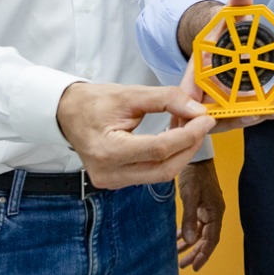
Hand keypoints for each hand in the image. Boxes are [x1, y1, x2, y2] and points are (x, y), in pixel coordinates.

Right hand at [55, 82, 213, 189]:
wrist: (67, 113)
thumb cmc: (93, 102)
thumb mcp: (130, 93)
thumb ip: (166, 99)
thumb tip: (197, 109)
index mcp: (108, 151)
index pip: (159, 149)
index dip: (188, 135)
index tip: (206, 119)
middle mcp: (108, 173)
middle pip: (163, 169)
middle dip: (189, 146)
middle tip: (203, 124)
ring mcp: (112, 182)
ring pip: (160, 174)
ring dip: (181, 152)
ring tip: (191, 128)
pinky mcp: (117, 181)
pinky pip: (151, 174)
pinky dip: (168, 157)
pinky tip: (176, 139)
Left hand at [176, 158, 225, 271]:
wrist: (195, 157)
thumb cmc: (195, 175)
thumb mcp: (191, 196)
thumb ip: (190, 218)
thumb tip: (191, 240)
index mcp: (216, 211)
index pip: (212, 239)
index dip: (204, 254)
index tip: (195, 267)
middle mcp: (214, 212)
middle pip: (207, 238)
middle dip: (196, 252)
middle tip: (184, 265)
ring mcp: (207, 209)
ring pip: (200, 232)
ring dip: (191, 244)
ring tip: (178, 255)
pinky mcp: (200, 204)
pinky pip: (195, 223)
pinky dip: (188, 232)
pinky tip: (178, 238)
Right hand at [181, 0, 273, 132]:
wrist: (220, 41)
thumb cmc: (219, 32)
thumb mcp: (225, 18)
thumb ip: (235, 7)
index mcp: (194, 70)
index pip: (189, 90)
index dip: (198, 104)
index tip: (212, 110)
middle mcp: (202, 90)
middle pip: (208, 113)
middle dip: (230, 117)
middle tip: (254, 114)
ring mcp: (215, 100)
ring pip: (226, 118)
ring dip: (247, 118)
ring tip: (272, 112)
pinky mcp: (229, 105)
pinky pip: (240, 114)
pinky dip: (258, 114)